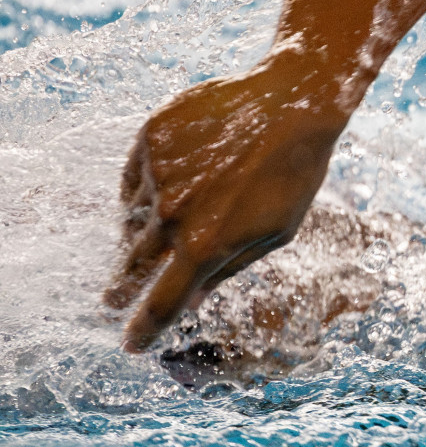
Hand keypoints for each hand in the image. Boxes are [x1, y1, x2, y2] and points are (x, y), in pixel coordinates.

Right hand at [104, 55, 345, 351]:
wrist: (293, 102)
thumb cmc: (295, 173)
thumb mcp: (275, 232)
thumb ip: (228, 268)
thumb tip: (191, 301)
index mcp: (207, 245)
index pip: (162, 303)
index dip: (143, 329)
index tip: (131, 344)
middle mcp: (173, 214)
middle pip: (133, 265)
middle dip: (122, 286)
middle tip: (110, 300)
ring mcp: (157, 175)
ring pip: (131, 219)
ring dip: (138, 234)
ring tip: (153, 235)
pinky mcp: (149, 139)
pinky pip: (133, 179)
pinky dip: (143, 191)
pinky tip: (160, 192)